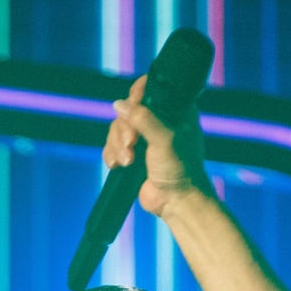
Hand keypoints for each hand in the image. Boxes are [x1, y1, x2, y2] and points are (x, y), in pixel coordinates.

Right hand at [103, 74, 215, 219]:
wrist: (176, 201)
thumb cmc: (180, 168)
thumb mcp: (165, 138)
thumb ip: (143, 118)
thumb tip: (118, 104)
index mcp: (174, 110)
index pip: (149, 89)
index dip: (136, 96)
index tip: (132, 108)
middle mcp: (158, 121)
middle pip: (126, 111)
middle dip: (124, 129)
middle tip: (132, 144)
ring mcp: (143, 138)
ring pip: (116, 129)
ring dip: (117, 146)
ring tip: (128, 162)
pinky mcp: (132, 154)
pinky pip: (111, 147)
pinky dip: (112, 155)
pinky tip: (118, 166)